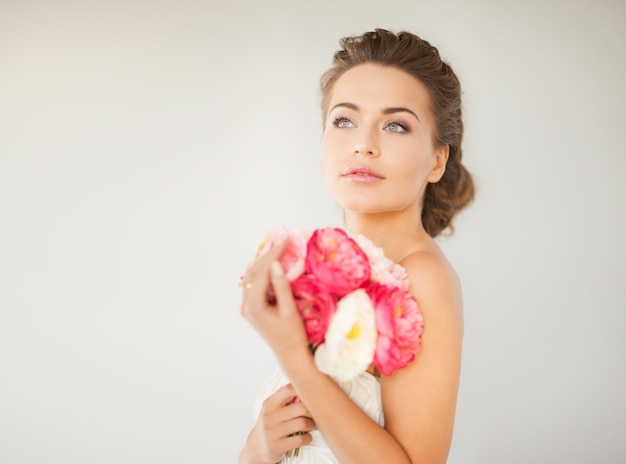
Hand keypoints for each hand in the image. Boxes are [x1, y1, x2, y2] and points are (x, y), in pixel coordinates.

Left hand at [240, 240, 308, 361]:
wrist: (289, 354)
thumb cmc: (293, 335)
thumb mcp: (289, 310)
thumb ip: (282, 287)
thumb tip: (276, 264)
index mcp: (253, 306)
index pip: (262, 272)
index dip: (274, 255)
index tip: (286, 241)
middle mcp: (246, 305)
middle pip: (254, 272)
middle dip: (269, 255)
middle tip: (284, 241)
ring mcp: (247, 306)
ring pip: (253, 276)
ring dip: (265, 261)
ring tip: (279, 247)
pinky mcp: (252, 307)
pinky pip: (256, 284)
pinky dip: (264, 271)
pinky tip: (274, 263)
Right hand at [241, 383, 315, 463]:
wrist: (255, 447)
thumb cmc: (269, 425)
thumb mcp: (271, 410)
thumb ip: (285, 400)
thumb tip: (306, 390)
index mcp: (269, 404)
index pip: (288, 390)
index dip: (303, 390)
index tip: (309, 397)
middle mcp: (270, 416)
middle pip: (301, 408)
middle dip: (311, 412)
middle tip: (313, 415)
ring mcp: (273, 432)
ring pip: (303, 423)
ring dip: (311, 425)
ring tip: (310, 426)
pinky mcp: (277, 446)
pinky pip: (301, 439)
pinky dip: (308, 438)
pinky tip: (306, 437)